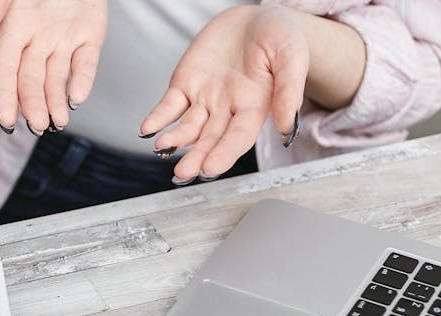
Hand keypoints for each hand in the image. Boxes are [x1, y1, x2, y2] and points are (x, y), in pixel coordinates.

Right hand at [0, 0, 106, 134]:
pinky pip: (85, 63)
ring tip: (58, 122)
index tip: (6, 120)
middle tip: (39, 126)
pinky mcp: (89, 35)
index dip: (3, 96)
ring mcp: (62, 38)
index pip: (3, 70)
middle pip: (29, 80)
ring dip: (55, 102)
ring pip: (56, 78)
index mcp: (13, 28)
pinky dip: (82, 81)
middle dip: (33, 105)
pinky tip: (77, 99)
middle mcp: (36, 38)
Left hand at [140, 6, 309, 182]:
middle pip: (210, 139)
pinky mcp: (186, 84)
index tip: (211, 168)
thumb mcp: (292, 57)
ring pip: (188, 127)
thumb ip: (289, 91)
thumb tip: (285, 127)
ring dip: (175, 140)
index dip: (224, 153)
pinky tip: (148, 129)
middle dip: (197, 156)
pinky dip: (158, 118)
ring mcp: (205, 99)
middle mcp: (228, 109)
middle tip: (184, 173)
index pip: (238, 137)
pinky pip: (169, 106)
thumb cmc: (281, 37)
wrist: (257, 18)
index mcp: (255, 107)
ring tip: (163, 147)